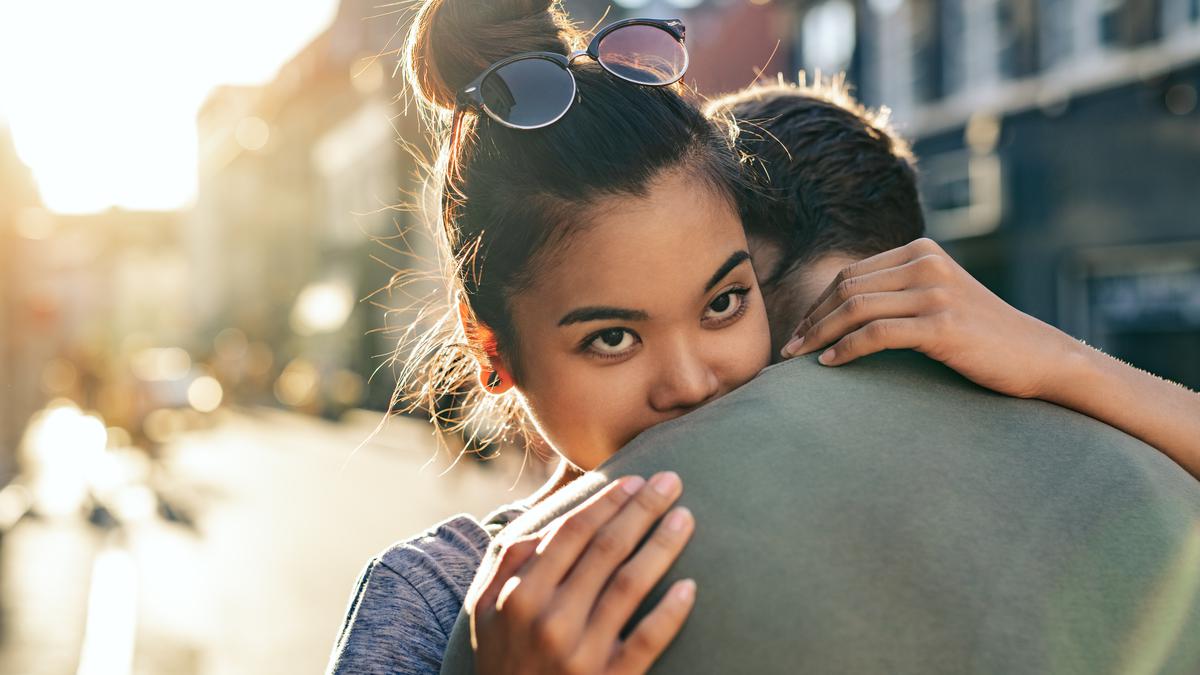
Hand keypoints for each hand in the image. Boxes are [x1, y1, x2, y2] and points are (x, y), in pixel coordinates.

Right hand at [471, 472, 695, 674]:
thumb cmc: (504, 660)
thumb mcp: (486, 611)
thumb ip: (509, 562)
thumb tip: (549, 521)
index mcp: (520, 595)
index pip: (573, 532)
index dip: (608, 501)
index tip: (636, 479)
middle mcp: (549, 620)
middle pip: (606, 549)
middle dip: (641, 508)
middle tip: (672, 481)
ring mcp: (580, 653)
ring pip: (630, 585)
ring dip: (662, 545)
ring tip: (685, 517)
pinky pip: (646, 641)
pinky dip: (670, 612)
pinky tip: (690, 587)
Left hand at [780, 238, 1078, 399]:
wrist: (1038, 357)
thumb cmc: (982, 336)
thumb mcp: (939, 298)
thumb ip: (900, 292)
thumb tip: (841, 310)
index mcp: (922, 251)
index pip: (850, 274)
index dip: (818, 304)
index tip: (799, 331)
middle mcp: (927, 263)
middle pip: (846, 288)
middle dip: (811, 319)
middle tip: (789, 349)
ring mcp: (936, 292)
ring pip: (855, 308)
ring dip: (819, 334)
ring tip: (799, 359)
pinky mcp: (942, 324)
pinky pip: (876, 333)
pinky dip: (846, 349)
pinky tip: (830, 364)